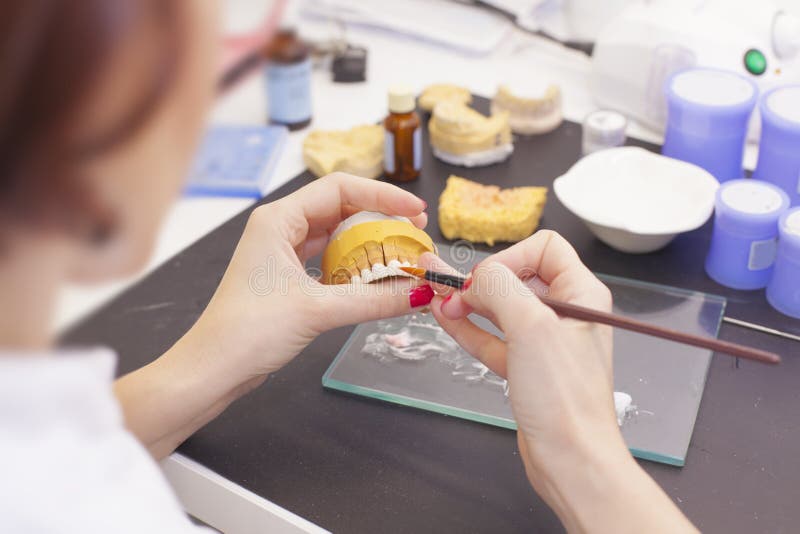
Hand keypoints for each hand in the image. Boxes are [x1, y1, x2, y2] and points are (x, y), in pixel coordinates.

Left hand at [194, 172, 432, 377]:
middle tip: (415, 234)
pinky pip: (329, 261)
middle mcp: (279, 229)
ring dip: (368, 245)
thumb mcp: (317, 310)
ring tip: (401, 255)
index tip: (415, 211)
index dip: (382, 195)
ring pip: (336, 237)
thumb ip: (374, 300)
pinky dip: (354, 268)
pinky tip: (376, 279)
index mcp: (278, 219)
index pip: (339, 188)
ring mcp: (282, 253)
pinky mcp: (287, 278)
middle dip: (380, 220)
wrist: (213, 369)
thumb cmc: (247, 331)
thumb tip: (419, 292)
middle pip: (340, 209)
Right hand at [422, 231, 619, 481]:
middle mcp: (566, 313)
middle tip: (449, 290)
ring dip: (469, 303)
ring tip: (438, 301)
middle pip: (517, 277)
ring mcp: (545, 342)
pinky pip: (494, 338)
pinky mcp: (527, 369)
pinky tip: (446, 320)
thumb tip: (475, 278)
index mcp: (581, 293)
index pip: (544, 248)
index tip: (485, 280)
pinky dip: (469, 329)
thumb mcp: (531, 326)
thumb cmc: (564, 396)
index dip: (510, 257)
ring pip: (501, 309)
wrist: (571, 458)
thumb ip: (500, 288)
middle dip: (481, 281)